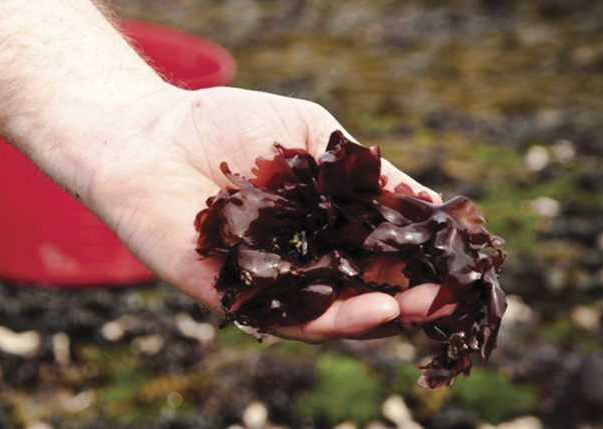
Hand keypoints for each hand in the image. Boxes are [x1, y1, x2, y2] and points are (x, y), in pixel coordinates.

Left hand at [87, 86, 453, 342]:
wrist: (148, 133)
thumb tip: (430, 203)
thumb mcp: (310, 134)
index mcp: (320, 223)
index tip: (454, 264)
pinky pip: (281, 317)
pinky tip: (361, 307)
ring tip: (407, 309)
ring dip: (372, 318)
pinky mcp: (231, 297)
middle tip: (440, 298)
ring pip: (325, 315)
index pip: (379, 252)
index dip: (418, 261)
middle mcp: (298, 258)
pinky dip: (323, 320)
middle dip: (405, 300)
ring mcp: (266, 280)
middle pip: (360, 292)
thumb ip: (362, 172)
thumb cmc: (225, 124)